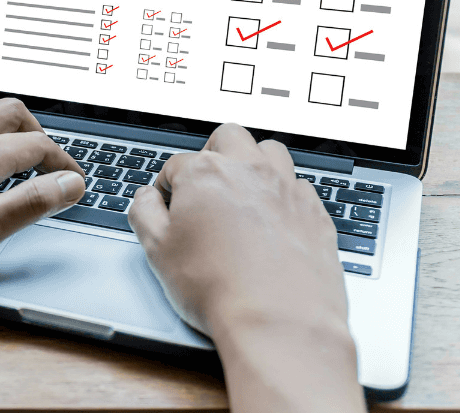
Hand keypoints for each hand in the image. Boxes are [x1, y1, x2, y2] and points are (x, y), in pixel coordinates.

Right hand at [128, 123, 363, 412]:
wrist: (277, 321)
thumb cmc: (217, 288)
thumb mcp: (158, 252)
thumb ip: (144, 214)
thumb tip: (144, 198)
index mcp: (205, 173)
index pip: (176, 164)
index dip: (167, 186)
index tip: (168, 207)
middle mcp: (249, 170)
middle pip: (228, 137)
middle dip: (213, 153)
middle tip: (206, 184)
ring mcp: (287, 188)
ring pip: (270, 151)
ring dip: (253, 163)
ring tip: (243, 193)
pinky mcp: (315, 211)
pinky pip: (298, 186)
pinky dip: (283, 194)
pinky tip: (273, 220)